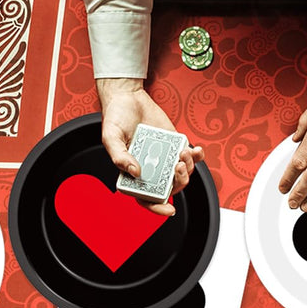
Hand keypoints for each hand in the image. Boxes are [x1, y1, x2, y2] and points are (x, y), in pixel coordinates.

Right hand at [97, 78, 202, 217]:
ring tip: (182, 153)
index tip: (169, 210)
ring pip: (182, 173)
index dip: (157, 207)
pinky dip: (196, 156)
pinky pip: (190, 156)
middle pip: (169, 187)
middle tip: (177, 167)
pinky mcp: (174, 144)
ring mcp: (164, 157)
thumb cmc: (116, 118)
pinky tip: (195, 150)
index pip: (145, 197)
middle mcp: (150, 168)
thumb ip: (120, 156)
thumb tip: (136, 172)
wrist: (128, 97)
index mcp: (133, 173)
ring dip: (187, 168)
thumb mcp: (111, 137)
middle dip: (178, 182)